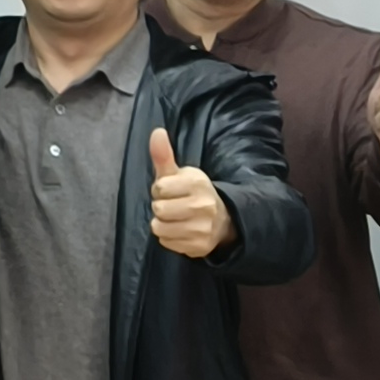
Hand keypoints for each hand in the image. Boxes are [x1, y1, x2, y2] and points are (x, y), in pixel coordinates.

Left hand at [145, 127, 233, 261]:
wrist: (222, 220)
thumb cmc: (192, 192)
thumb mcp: (178, 173)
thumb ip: (163, 155)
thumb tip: (156, 131)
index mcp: (198, 183)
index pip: (159, 188)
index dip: (160, 189)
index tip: (171, 190)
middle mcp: (204, 206)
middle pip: (158, 209)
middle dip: (161, 206)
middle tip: (173, 205)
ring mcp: (203, 229)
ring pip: (159, 228)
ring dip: (162, 224)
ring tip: (176, 218)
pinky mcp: (199, 247)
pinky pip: (166, 243)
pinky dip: (169, 238)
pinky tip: (181, 230)